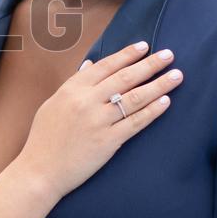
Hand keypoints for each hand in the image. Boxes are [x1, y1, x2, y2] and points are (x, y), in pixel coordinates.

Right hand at [19, 42, 181, 201]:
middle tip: (169, 54)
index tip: (144, 46)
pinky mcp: (108, 142)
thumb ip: (74, 83)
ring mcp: (98, 121)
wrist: (40, 171)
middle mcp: (86, 101)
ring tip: (176, 75)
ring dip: (159, 85)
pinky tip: (166, 102)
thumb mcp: (54, 104)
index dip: (127, 54)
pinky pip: (135, 122)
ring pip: (135, 98)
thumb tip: (90, 65)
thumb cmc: (44, 138)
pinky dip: (152, 111)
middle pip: (125, 77)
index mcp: (72, 89)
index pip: (105, 65)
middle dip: (150, 64)